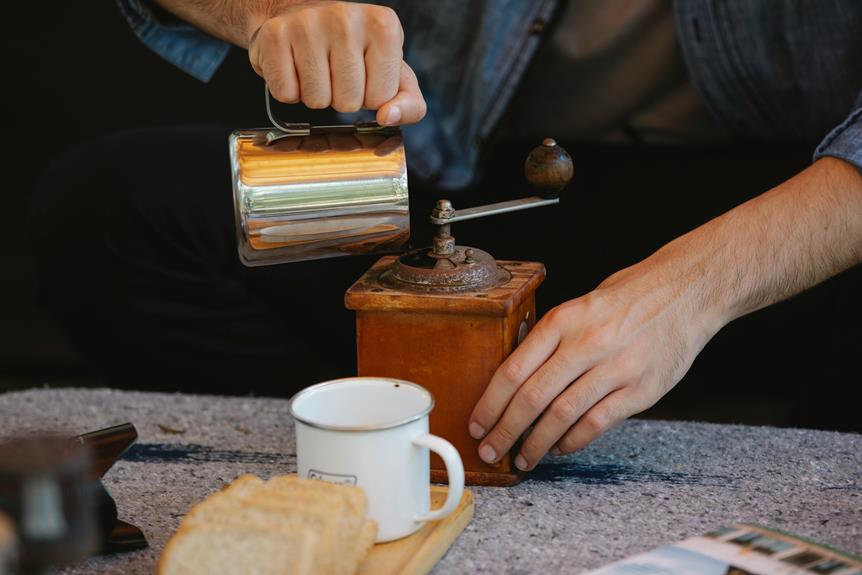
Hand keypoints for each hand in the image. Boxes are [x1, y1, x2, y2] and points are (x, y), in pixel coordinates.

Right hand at [247, 1, 425, 125]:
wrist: (300, 13)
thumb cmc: (353, 50)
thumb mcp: (393, 74)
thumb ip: (409, 104)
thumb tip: (388, 117)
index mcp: (384, 26)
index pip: (381, 98)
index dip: (370, 96)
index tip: (363, 74)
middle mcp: (347, 17)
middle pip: (348, 102)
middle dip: (342, 98)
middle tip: (335, 72)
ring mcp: (308, 23)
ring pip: (317, 101)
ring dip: (316, 95)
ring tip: (315, 69)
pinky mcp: (275, 35)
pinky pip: (286, 94)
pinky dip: (290, 91)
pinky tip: (295, 67)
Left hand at [468, 256, 722, 470]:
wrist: (686, 291)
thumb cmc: (628, 298)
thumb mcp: (579, 305)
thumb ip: (550, 339)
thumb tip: (515, 378)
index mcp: (563, 320)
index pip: (513, 370)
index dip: (489, 404)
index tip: (477, 424)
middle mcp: (586, 344)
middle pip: (532, 398)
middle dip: (505, 431)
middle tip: (491, 450)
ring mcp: (615, 368)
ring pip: (562, 416)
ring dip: (536, 443)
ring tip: (522, 458)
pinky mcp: (641, 390)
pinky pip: (596, 424)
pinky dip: (572, 441)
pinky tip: (559, 448)